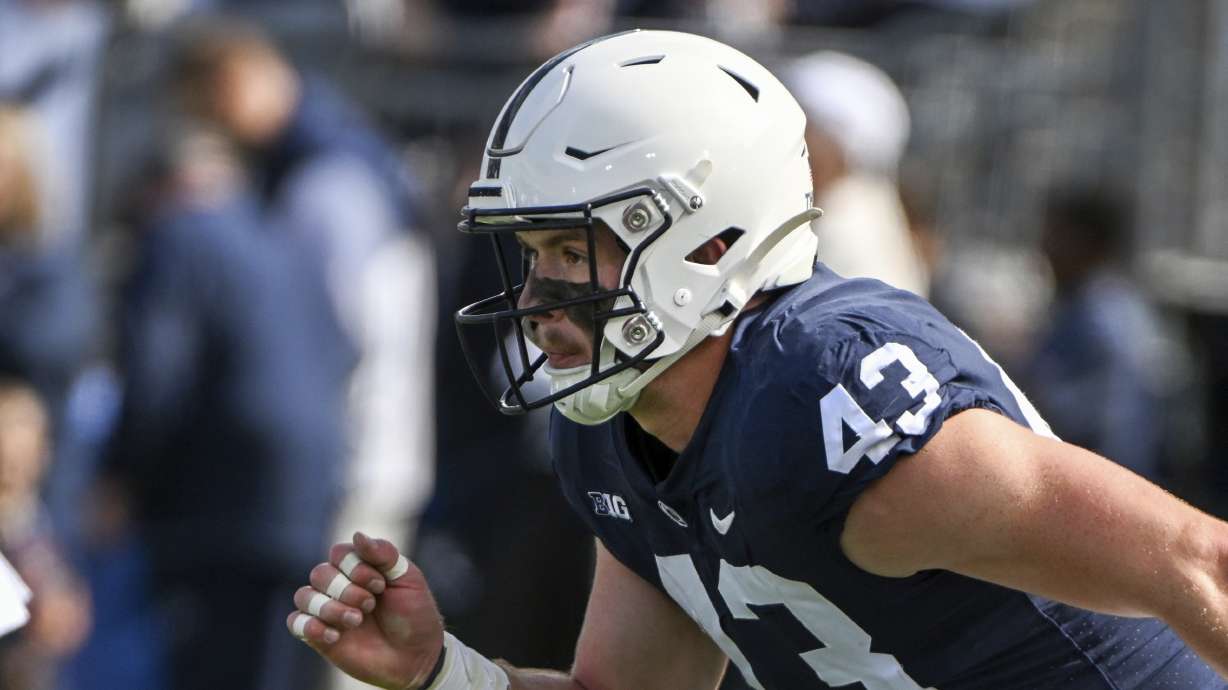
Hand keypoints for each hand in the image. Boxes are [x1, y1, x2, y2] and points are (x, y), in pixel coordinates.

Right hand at [287, 532, 443, 689]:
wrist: (416, 655)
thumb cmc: (414, 614)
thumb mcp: (408, 578)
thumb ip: (384, 553)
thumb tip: (357, 534)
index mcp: (359, 568)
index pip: (338, 553)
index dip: (355, 567)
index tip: (380, 584)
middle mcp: (339, 586)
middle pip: (320, 573)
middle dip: (346, 589)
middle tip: (370, 604)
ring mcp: (328, 610)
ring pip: (304, 596)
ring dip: (330, 608)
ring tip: (357, 621)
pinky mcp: (319, 635)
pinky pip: (296, 622)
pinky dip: (310, 626)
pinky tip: (335, 635)